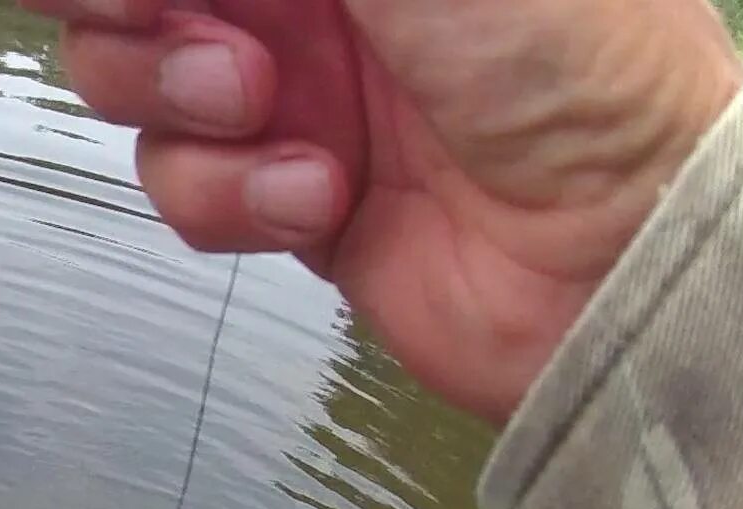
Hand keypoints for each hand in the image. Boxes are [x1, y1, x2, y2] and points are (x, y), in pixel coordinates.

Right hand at [21, 0, 742, 424]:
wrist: (614, 252)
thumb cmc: (580, 71)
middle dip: (128, 21)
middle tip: (171, 27)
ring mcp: (288, 93)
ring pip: (136, 90)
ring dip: (185, 109)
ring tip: (268, 111)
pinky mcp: (277, 193)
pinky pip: (184, 190)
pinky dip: (234, 197)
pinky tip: (320, 191)